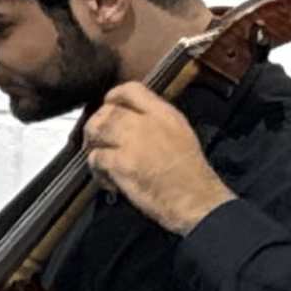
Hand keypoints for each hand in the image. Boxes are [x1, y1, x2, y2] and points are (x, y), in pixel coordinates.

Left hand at [85, 80, 232, 235]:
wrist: (197, 201)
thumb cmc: (191, 176)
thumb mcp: (181, 135)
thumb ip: (157, 122)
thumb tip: (133, 120)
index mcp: (165, 114)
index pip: (131, 89)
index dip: (113, 97)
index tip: (108, 107)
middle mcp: (147, 122)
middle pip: (107, 111)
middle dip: (96, 125)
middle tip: (95, 140)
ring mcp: (133, 142)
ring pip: (97, 131)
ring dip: (93, 146)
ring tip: (100, 160)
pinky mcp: (122, 164)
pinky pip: (96, 158)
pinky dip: (97, 171)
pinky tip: (109, 181)